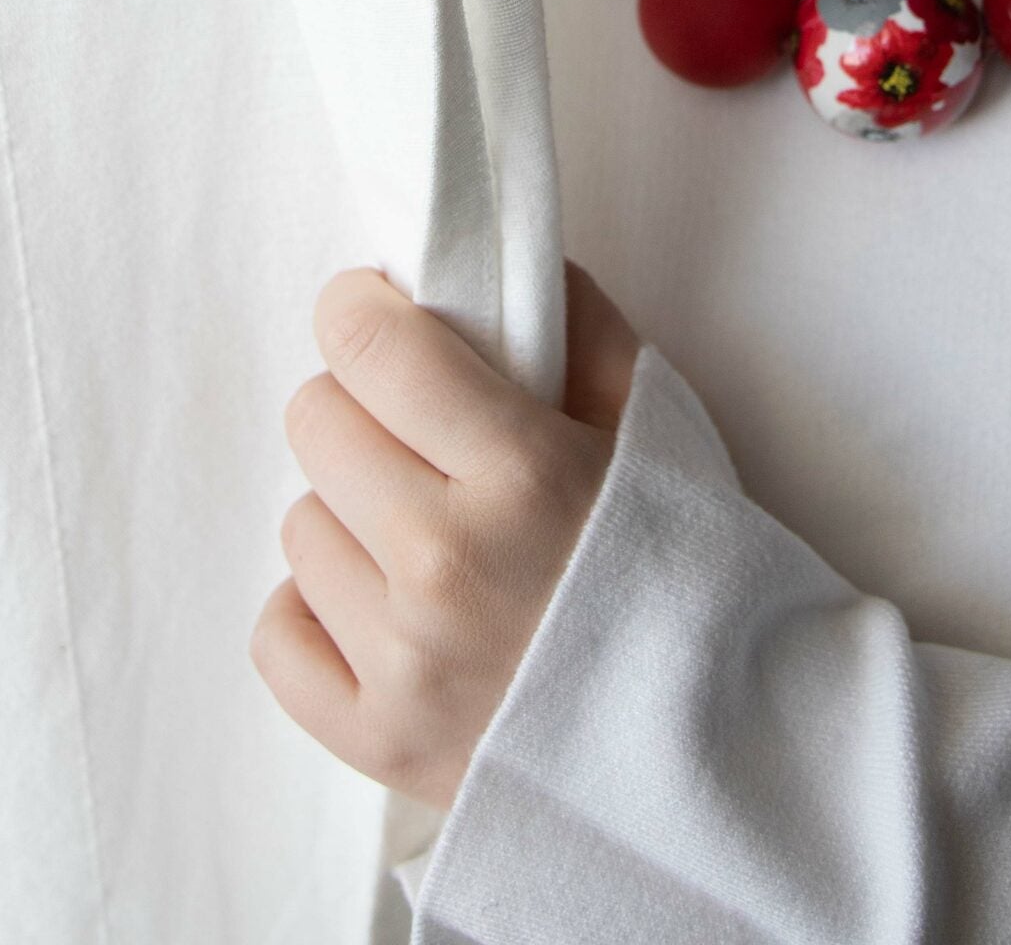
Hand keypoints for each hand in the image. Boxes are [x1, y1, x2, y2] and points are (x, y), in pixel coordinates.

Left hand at [250, 256, 641, 812]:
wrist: (731, 744)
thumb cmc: (696, 569)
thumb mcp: (659, 425)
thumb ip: (579, 326)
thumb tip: (496, 265)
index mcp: (520, 471)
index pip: (369, 347)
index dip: (363, 310)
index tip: (381, 313)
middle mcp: (445, 564)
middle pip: (316, 422)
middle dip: (362, 404)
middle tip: (420, 430)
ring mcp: (404, 662)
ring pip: (300, 522)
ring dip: (352, 510)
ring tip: (427, 530)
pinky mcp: (378, 741)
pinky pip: (279, 635)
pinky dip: (318, 609)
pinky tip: (384, 602)